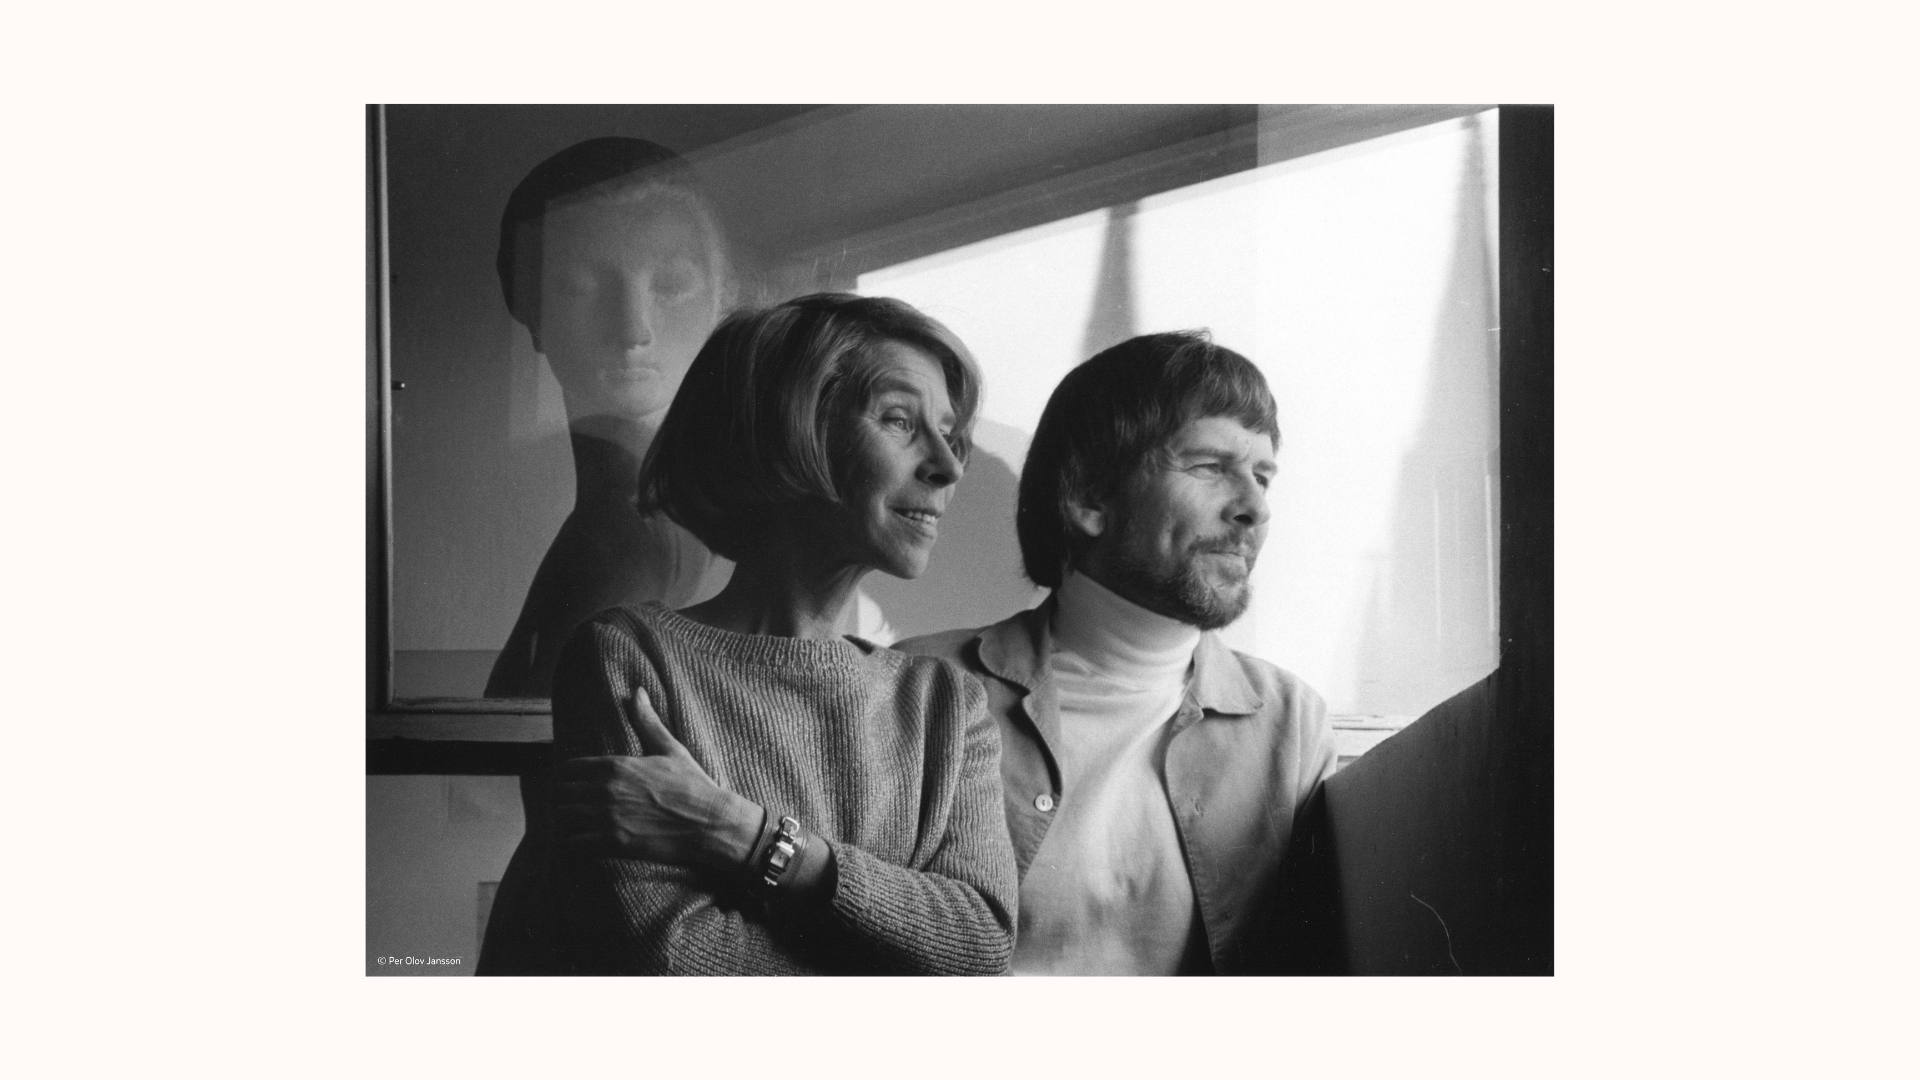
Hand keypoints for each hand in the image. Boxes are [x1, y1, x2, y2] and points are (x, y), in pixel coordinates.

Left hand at [554, 687, 763, 871]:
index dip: (565, 778)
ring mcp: (608, 817)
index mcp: (616, 765)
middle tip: (570, 808)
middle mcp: (606, 789)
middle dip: (561, 800)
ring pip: (562, 818)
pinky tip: (582, 844)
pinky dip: (573, 845)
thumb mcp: (671, 749)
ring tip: (573, 826)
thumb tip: (637, 692)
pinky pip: (574, 845)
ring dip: (564, 822)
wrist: (709, 822)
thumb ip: (647, 722)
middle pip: (559, 794)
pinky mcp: (614, 843)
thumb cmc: (692, 786)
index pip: (568, 769)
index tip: (570, 786)